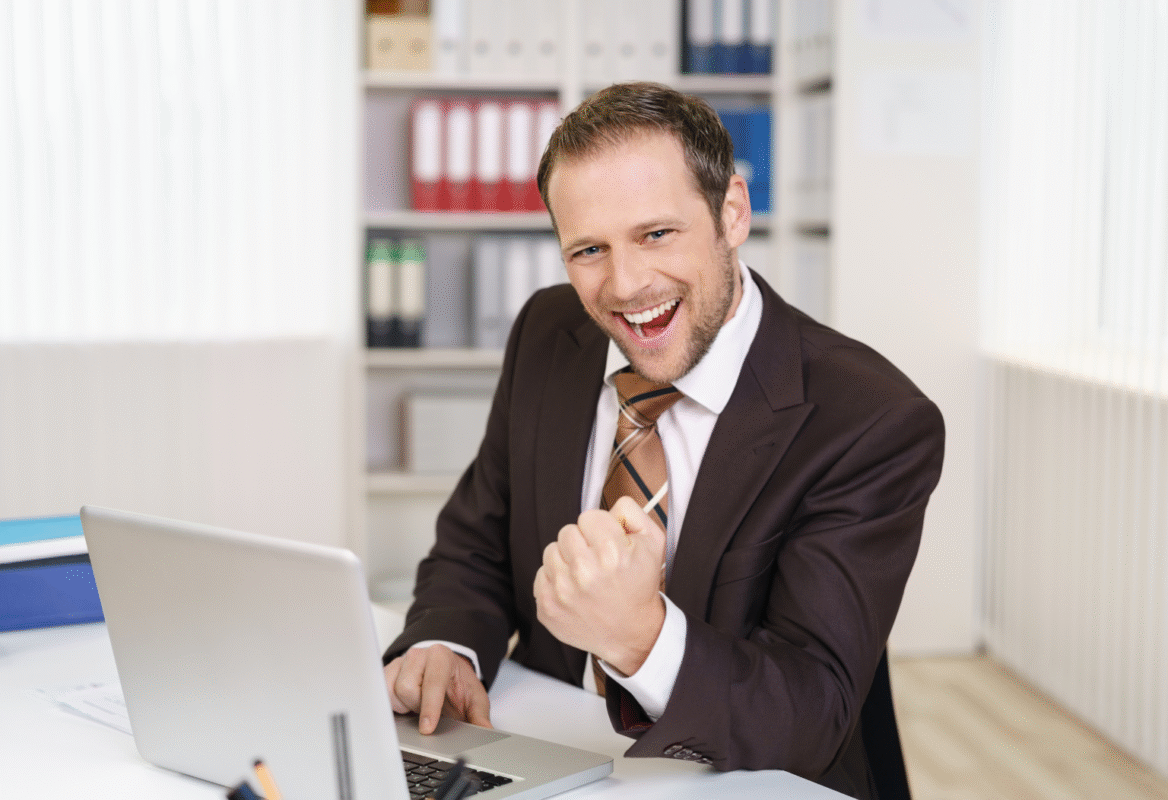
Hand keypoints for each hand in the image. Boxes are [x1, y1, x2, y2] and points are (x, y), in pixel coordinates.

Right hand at [383, 643, 491, 734]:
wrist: (446, 671)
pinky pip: (381, 693)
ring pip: (391, 691)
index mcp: (441, 657)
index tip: (427, 728)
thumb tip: (485, 732)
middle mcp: (418, 655)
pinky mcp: (387, 672)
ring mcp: (401, 662)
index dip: (429, 707)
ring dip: (403, 705)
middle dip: (416, 706)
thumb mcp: (474, 698)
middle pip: (407, 688)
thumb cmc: (458, 684)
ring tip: (416, 705)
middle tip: (427, 710)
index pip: (432, 682)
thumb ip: (479, 716)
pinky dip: (391, 704)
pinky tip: (404, 705)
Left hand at [533, 496, 666, 675]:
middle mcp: (584, 572)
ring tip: (585, 576)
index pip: (588, 517)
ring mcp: (562, 592)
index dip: (600, 529)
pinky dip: (556, 580)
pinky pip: (541, 575)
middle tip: (597, 561)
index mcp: (611, 553)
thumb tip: (610, 506)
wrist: (632, 634)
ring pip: (551, 551)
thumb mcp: (653, 543)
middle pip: (567, 532)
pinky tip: (574, 591)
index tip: (607, 544)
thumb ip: (632, 513)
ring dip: (566, 560)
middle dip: (582, 543)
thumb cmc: (640, 585)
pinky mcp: (548, 608)